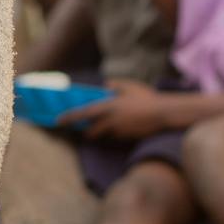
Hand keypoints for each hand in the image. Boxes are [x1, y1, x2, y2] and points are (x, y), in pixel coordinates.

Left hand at [59, 79, 177, 139]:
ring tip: (107, 128)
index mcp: (108, 105)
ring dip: (101, 135)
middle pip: (90, 131)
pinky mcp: (127, 139)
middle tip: (83, 131)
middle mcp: (111, 120)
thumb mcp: (131, 87)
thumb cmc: (148, 98)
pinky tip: (123, 129)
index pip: (82, 113)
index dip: (69, 117)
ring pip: (103, 136)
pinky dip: (114, 136)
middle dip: (86, 133)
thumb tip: (106, 84)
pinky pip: (115, 139)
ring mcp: (119, 131)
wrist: (165, 114)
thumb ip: (116, 85)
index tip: (57, 121)